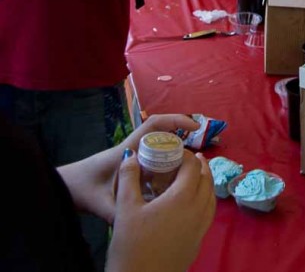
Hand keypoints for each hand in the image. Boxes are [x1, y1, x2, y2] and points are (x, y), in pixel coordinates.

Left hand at [59, 114, 201, 223]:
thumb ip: (118, 212)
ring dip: (177, 150)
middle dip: (184, 136)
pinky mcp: (133, 164)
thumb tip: (137, 222)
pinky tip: (175, 177)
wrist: (66, 187)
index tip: (195, 127)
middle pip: (163, 132)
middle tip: (200, 152)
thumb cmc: (81, 188)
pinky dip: (169, 161)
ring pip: (161, 145)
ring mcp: (134, 156)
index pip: (155, 124)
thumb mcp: (100, 203)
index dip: (177, 120)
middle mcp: (134, 148)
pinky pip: (156, 156)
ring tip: (193, 166)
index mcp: (128, 150)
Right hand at [107, 149, 214, 271]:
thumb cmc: (131, 245)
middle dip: (199, 165)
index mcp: (183, 197)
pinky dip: (205, 199)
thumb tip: (130, 155)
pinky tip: (192, 203)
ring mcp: (202, 226)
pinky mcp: (199, 240)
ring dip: (205, 182)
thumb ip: (129, 178)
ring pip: (211, 196)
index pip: (193, 167)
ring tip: (194, 176)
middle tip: (188, 158)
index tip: (175, 150)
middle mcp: (198, 209)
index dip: (186, 154)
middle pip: (207, 179)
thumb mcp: (125, 208)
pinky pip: (209, 212)